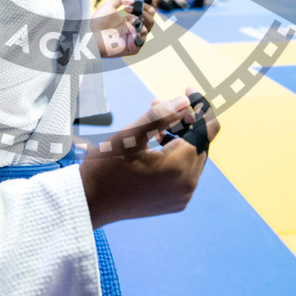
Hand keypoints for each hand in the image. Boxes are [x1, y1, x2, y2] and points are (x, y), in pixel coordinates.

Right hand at [79, 89, 220, 227]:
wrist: (89, 204)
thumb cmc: (105, 168)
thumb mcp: (130, 136)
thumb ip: (161, 115)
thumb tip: (186, 102)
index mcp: (179, 168)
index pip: (207, 130)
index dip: (201, 107)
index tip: (188, 91)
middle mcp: (187, 185)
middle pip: (199, 142)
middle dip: (184, 120)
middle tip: (157, 102)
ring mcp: (182, 197)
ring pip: (192, 156)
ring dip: (178, 136)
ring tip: (154, 125)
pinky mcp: (175, 202)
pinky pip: (185, 172)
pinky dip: (176, 154)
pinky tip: (156, 144)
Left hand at [90, 0, 154, 57]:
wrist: (90, 35)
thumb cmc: (98, 23)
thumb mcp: (110, 6)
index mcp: (131, 18)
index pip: (146, 7)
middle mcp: (136, 28)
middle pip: (151, 14)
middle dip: (142, 6)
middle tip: (127, 5)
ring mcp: (136, 37)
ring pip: (150, 23)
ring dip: (140, 14)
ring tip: (126, 13)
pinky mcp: (134, 47)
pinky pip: (144, 34)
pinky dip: (138, 26)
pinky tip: (129, 22)